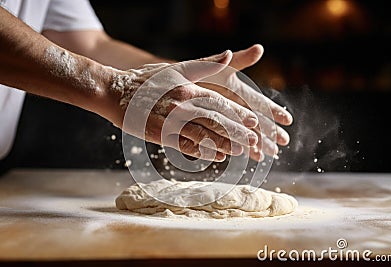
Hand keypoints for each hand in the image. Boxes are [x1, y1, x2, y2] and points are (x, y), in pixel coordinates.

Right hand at [107, 51, 259, 161]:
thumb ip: (205, 64)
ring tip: (241, 151)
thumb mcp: (177, 67)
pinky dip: (202, 151)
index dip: (237, 113)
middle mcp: (182, 104)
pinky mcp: (160, 135)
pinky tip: (216, 157)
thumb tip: (231, 55)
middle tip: (254, 140)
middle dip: (236, 131)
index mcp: (188, 88)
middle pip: (214, 120)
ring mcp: (170, 121)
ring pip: (202, 135)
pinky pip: (185, 145)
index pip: (219, 102)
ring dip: (223, 144)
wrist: (115, 92)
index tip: (253, 121)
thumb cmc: (147, 80)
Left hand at [198, 44, 292, 161]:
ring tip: (271, 155)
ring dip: (258, 143)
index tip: (288, 120)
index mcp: (236, 89)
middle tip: (284, 142)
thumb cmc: (190, 72)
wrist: (169, 86)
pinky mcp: (214, 126)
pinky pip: (230, 138)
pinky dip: (240, 146)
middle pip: (256, 120)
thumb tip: (260, 49)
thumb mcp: (212, 64)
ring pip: (245, 131)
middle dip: (270, 131)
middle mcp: (233, 103)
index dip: (273, 111)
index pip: (258, 101)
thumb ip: (236, 60)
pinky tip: (251, 157)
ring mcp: (224, 116)